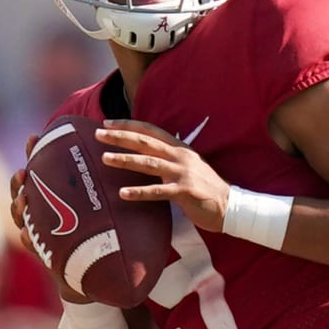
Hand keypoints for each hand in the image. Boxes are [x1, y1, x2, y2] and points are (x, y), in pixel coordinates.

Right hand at [9, 133, 89, 303]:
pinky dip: (27, 240)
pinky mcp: (45, 253)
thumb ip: (104, 178)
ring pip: (20, 217)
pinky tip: (25, 235)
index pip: (40, 170)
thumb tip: (118, 147)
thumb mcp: (102, 200)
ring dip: (17, 207)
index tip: (33, 137)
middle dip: (17, 182)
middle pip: (20, 193)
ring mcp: (40, 232)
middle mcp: (42, 213)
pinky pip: (32, 246)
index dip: (33, 153)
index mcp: (54, 196)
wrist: (99, 266)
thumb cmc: (101, 228)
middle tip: (23, 172)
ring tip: (23, 199)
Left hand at [96, 118, 230, 232]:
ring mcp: (183, 173)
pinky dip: (139, 192)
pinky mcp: (184, 192)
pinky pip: (157, 192)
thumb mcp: (187, 166)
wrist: (230, 205)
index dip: (128, 125)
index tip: (107, 123)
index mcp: (179, 148)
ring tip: (105, 158)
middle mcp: (180, 156)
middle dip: (120, 137)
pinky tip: (123, 194)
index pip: (150, 131)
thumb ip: (167, 160)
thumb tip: (143, 157)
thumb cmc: (205, 188)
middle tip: (98, 134)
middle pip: (145, 142)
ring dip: (125, 160)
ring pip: (148, 163)